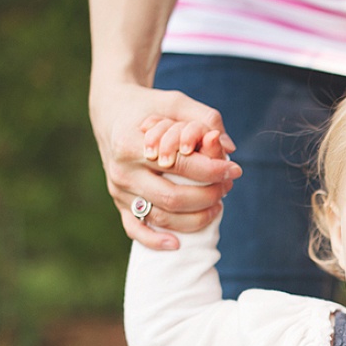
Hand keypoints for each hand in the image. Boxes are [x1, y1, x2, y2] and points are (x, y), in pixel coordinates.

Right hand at [89, 83, 242, 249]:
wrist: (111, 113)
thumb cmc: (149, 107)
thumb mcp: (175, 102)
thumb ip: (204, 118)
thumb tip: (229, 148)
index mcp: (131, 144)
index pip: (180, 165)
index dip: (212, 170)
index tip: (234, 169)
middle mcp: (122, 171)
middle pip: (173, 197)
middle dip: (208, 196)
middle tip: (227, 187)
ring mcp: (119, 191)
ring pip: (161, 217)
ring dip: (195, 218)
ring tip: (217, 206)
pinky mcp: (119, 203)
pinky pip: (136, 229)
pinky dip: (155, 240)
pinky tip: (177, 243)